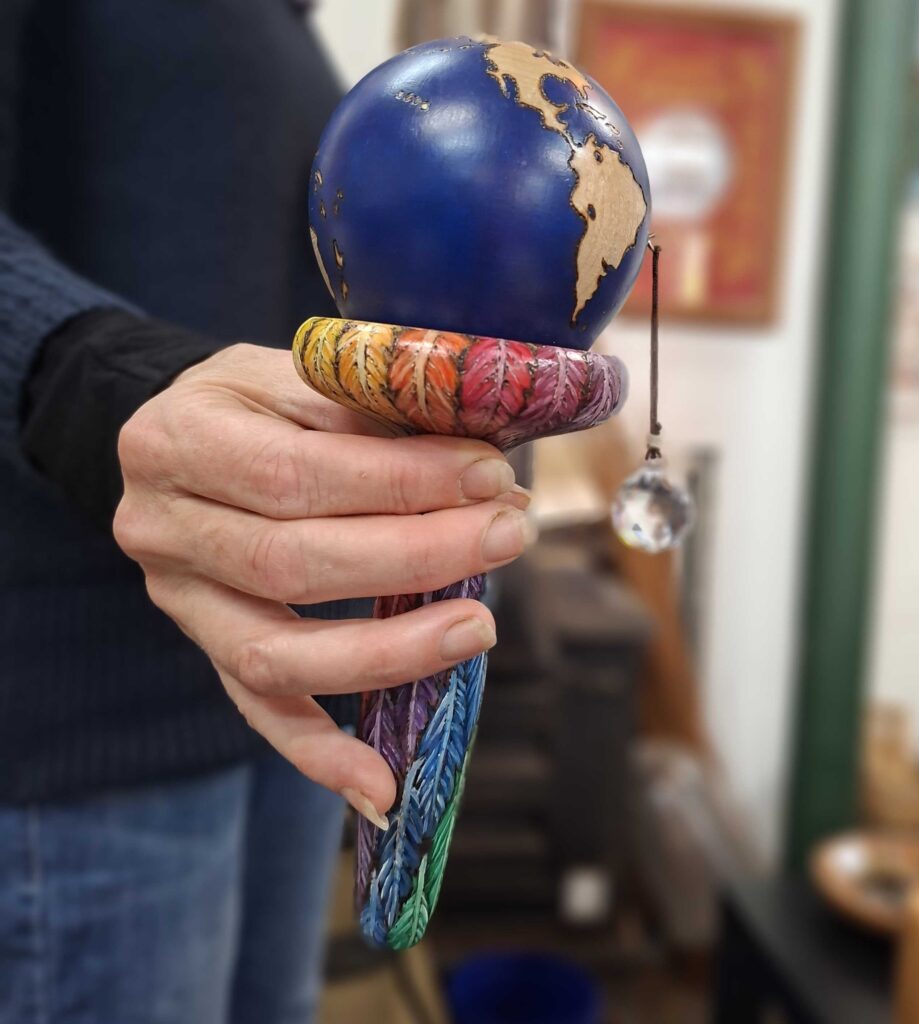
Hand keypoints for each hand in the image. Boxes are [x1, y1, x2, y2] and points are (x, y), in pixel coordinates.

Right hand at [113, 343, 531, 824]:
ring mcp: (179, 602)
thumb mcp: (302, 377)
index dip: (401, 483)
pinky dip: (320, 755)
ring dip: (388, 653)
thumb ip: (380, 418)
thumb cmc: (255, 402)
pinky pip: (259, 712)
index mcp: (179, 439)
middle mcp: (162, 528)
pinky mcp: (205, 647)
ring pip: (277, 655)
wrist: (176, 438)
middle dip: (414, 557)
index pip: (298, 474)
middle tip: (507, 537)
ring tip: (479, 628)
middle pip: (292, 565)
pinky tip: (382, 788)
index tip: (490, 479)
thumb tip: (489, 478)